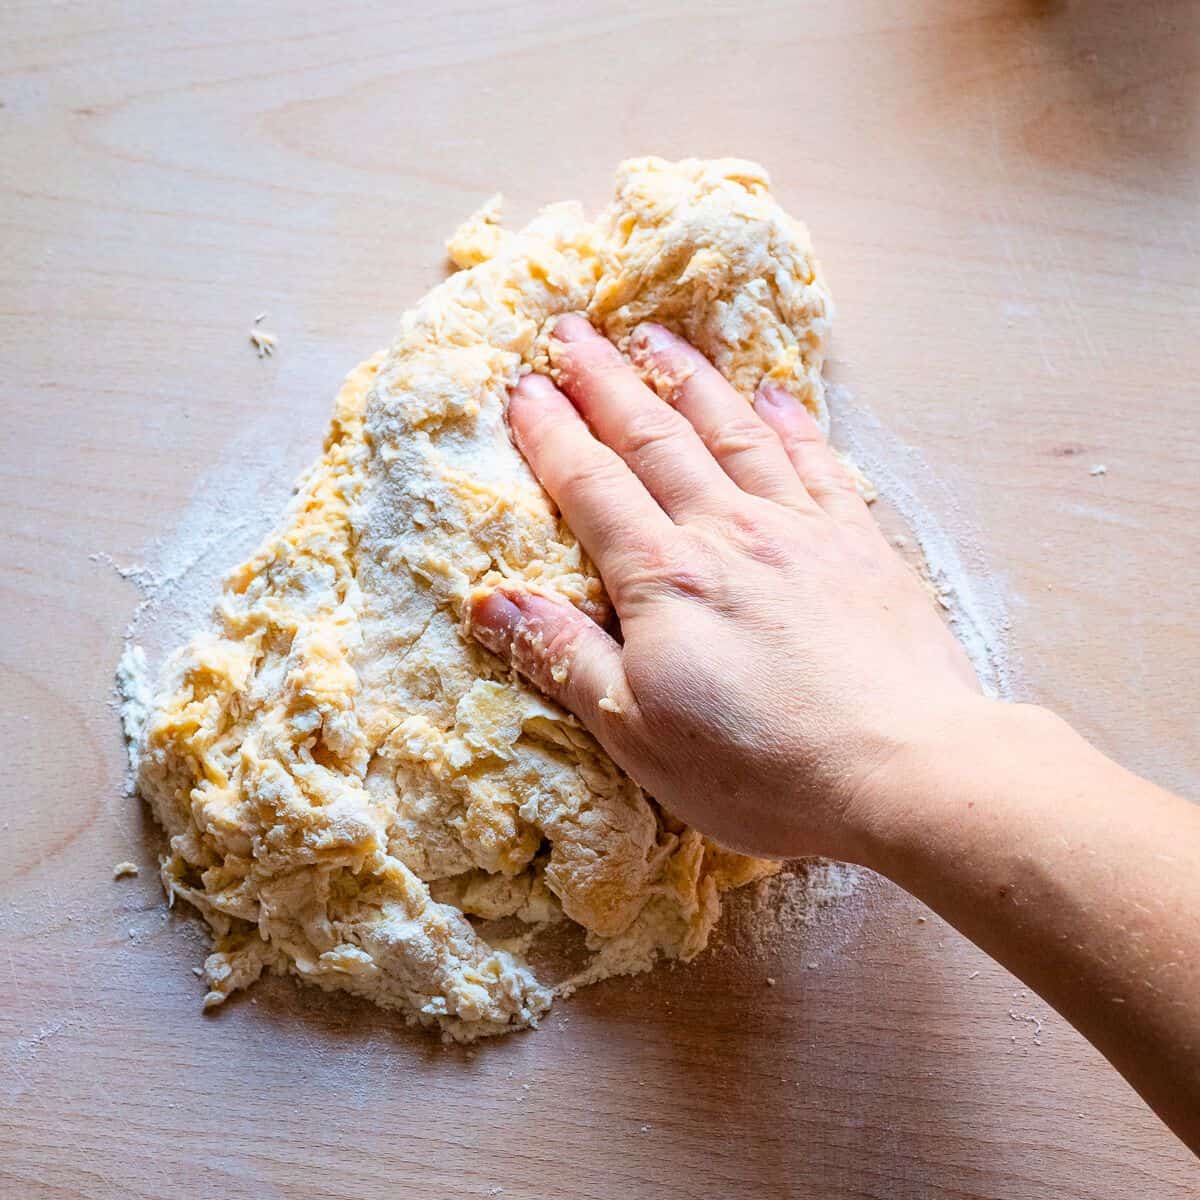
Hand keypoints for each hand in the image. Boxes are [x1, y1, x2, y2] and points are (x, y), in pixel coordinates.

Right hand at [470, 316, 980, 861]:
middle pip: (654, 438)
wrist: (905, 769)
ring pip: (732, 432)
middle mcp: (728, 533)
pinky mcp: (860, 545)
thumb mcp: (637, 731)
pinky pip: (817, 463)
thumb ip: (564, 655)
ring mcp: (800, 530)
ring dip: (689, 379)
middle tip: (570, 329)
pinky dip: (791, 423)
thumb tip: (489, 602)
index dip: (551, 433)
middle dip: (605, 380)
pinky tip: (774, 395)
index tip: (524, 386)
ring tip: (656, 335)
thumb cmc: (762, 768)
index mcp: (664, 578)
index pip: (592, 485)